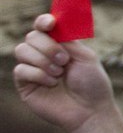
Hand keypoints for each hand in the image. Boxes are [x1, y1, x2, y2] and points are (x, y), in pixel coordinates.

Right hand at [12, 13, 115, 132]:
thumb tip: (54, 25)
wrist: (90, 110)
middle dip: (48, 46)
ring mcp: (32, 68)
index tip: (50, 23)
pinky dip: (38, 75)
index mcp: (60, 45)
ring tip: (59, 73)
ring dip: (43, 61)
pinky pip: (21, 70)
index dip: (43, 22)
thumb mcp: (86, 57)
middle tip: (64, 60)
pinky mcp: (25, 83)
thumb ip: (69, 40)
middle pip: (31, 36)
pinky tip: (52, 83)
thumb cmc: (92, 84)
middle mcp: (43, 54)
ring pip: (22, 50)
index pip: (43, 26)